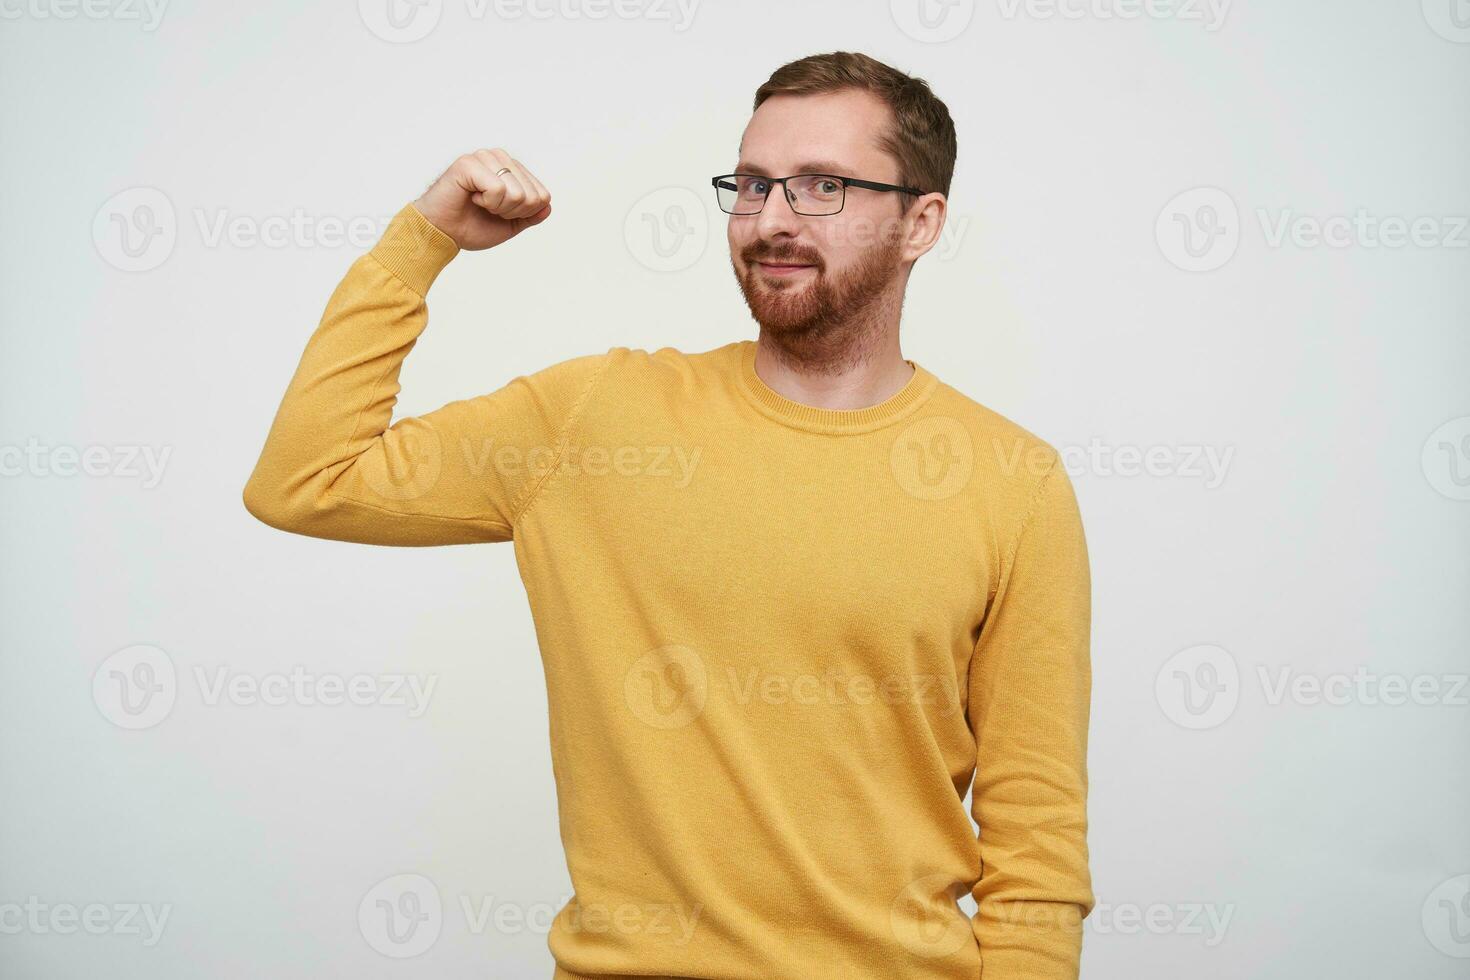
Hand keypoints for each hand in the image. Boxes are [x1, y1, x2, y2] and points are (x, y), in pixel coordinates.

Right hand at [412, 148, 551, 250]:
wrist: (443, 233)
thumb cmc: (471, 227)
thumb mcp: (509, 225)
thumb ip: (530, 215)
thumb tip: (547, 206)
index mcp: (512, 169)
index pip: (542, 195)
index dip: (524, 214)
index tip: (500, 213)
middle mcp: (500, 158)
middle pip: (532, 196)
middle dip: (511, 213)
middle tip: (488, 209)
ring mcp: (485, 157)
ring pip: (516, 193)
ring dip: (498, 208)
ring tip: (479, 202)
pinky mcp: (469, 163)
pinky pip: (498, 189)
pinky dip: (486, 202)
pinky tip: (471, 197)